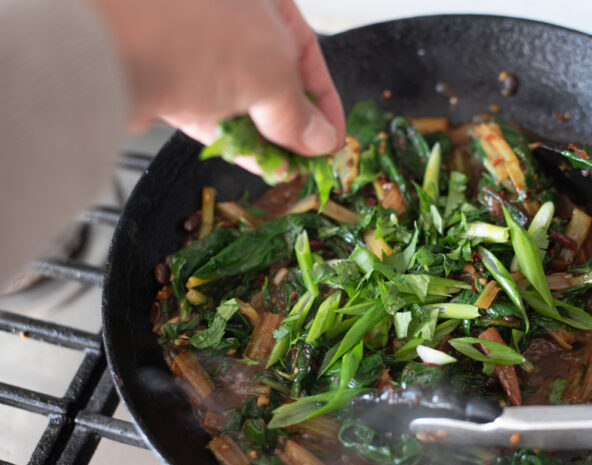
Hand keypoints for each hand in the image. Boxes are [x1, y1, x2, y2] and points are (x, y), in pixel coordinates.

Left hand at [90, 0, 343, 159]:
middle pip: (272, 73)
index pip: (306, 49)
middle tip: (309, 157)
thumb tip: (319, 139)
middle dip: (293, 120)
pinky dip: (232, 136)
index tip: (333, 137)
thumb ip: (298, 111)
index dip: (325, 99)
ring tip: (286, 168)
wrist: (102, 48)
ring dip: (265, 134)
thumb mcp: (270, 72)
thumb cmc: (193, 35)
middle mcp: (225, 13)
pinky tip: (255, 161)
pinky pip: (207, 109)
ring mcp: (189, 43)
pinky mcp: (163, 75)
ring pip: (238, 94)